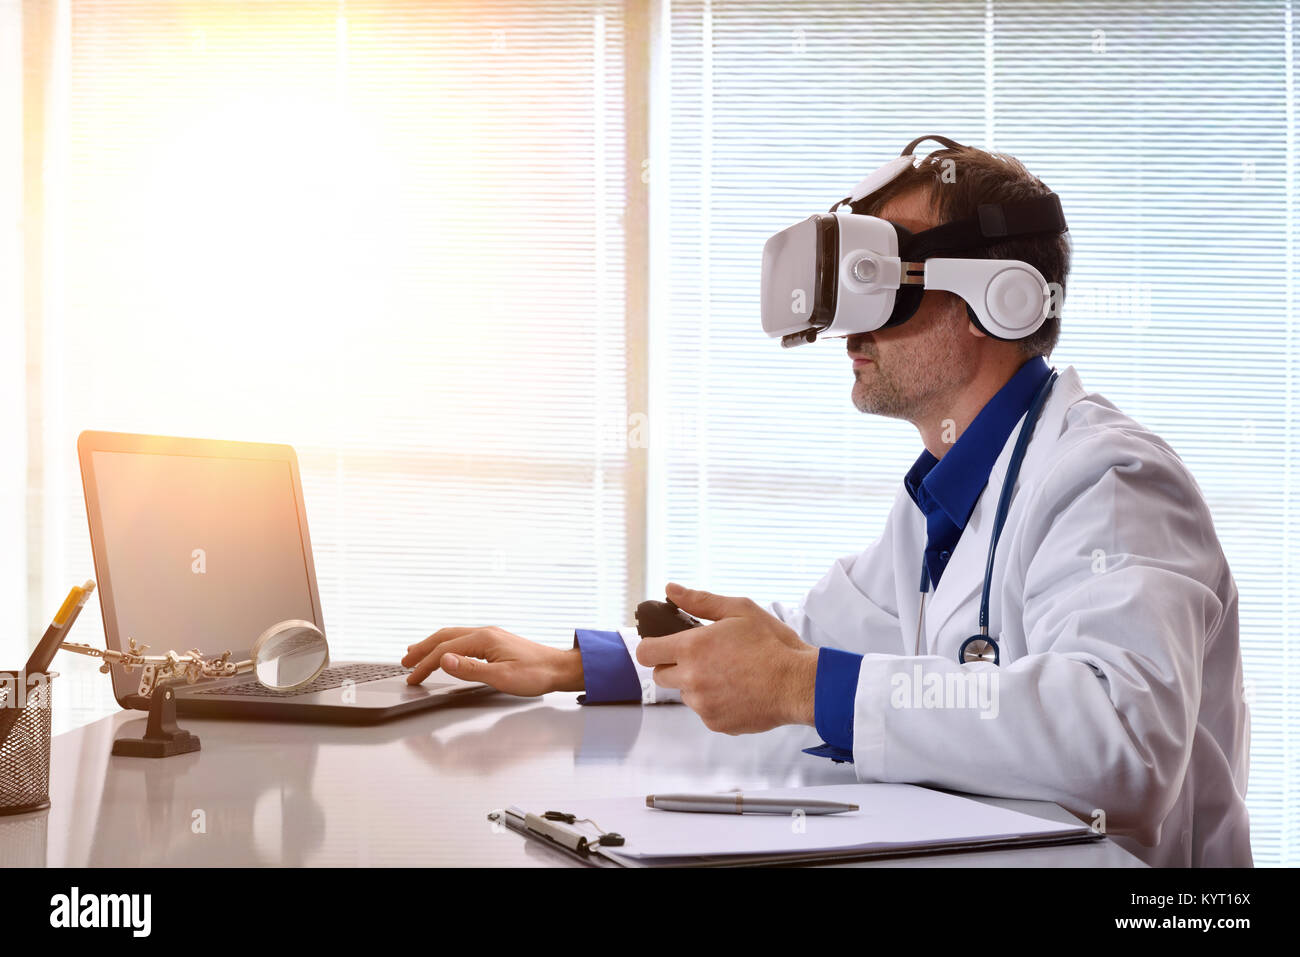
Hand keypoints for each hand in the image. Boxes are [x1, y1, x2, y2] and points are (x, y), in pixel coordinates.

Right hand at [401, 627, 583, 697]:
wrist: (559, 668)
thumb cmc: (536, 674)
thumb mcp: (501, 677)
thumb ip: (470, 669)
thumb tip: (443, 660)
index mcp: (484, 639)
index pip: (445, 650)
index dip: (425, 664)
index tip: (412, 677)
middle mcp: (485, 633)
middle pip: (445, 637)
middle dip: (422, 649)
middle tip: (405, 662)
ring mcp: (491, 636)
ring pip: (454, 636)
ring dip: (433, 645)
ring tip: (416, 652)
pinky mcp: (496, 642)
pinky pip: (464, 639)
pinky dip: (448, 645)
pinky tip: (447, 652)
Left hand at [636, 582, 818, 734]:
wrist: (799, 683)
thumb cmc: (773, 644)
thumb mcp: (739, 610)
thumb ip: (700, 600)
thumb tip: (671, 590)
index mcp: (692, 648)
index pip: (645, 652)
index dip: (652, 646)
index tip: (664, 644)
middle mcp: (691, 679)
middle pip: (661, 675)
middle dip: (675, 665)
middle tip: (704, 657)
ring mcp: (703, 704)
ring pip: (685, 694)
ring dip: (697, 685)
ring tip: (729, 673)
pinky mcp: (716, 723)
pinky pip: (705, 711)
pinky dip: (715, 702)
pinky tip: (738, 690)